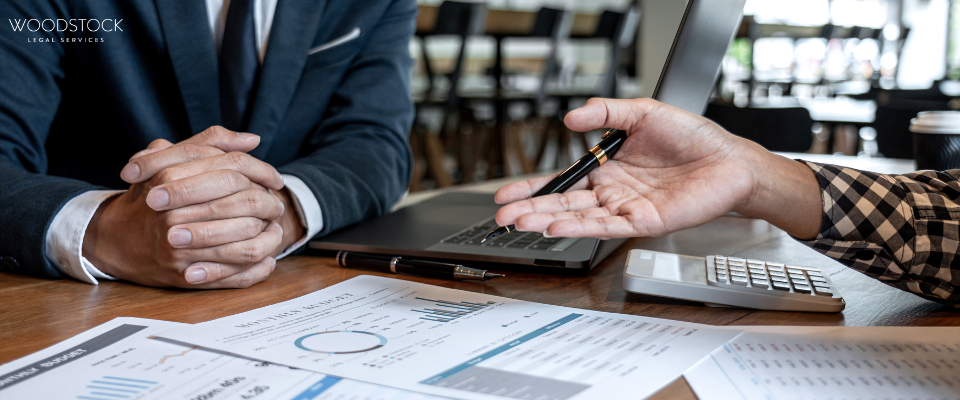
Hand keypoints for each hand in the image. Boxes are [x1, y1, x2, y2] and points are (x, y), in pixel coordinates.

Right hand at [83, 127, 300, 287]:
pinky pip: (233, 276)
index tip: (275, 180)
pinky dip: (257, 270)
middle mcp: (174, 212)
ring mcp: (179, 247)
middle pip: (245, 204)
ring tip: (275, 231)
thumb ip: (210, 143)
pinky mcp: (183, 275)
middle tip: (277, 206)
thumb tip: (252, 139)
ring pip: (245, 244)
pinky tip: (267, 261)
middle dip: (268, 205)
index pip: (232, 168)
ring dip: (268, 239)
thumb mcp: (170, 160)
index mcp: (170, 178)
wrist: (112, 240)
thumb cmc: (149, 197)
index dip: (262, 172)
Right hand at [493, 98, 821, 239]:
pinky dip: (582, 227)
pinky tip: (558, 227)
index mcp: (607, 167)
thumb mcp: (642, 112)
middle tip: (501, 218)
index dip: (532, 188)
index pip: (561, 181)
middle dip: (529, 210)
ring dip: (547, 221)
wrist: (730, 160)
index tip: (505, 195)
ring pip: (578, 217)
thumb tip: (571, 116)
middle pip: (562, 203)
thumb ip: (605, 113)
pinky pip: (608, 226)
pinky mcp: (644, 221)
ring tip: (520, 223)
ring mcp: (626, 208)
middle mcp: (612, 191)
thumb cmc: (693, 138)